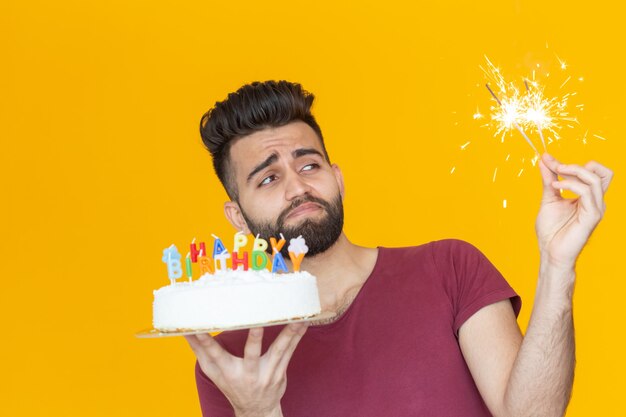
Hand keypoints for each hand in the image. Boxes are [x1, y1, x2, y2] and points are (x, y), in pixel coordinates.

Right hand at [184, 323, 308, 416]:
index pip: (214, 354)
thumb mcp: (213, 372)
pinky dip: (297, 336)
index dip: (206, 341)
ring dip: (287, 333)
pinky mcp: (280, 371)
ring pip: (278, 349)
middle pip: (251, 353)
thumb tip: (186, 330)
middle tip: (257, 323)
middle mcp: (247, 373)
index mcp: (227, 371)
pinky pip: (290, 351)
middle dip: (254, 338)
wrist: (256, 409)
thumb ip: (200, 350)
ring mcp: (266, 373)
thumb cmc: (231, 385)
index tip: (199, 327)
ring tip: (295, 317)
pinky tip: (303, 322)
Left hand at [536, 153, 612, 269]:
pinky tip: (555, 187)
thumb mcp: (548, 198)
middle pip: (603, 172)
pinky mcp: (592, 216)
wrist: (550, 252)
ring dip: (572, 172)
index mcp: (588, 197)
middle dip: (577, 165)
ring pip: (595, 179)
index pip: (592, 172)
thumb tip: (545, 159)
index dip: (570, 163)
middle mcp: (596, 201)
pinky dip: (570, 184)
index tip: (547, 160)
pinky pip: (587, 192)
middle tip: (556, 168)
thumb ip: (549, 179)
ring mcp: (596, 208)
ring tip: (554, 179)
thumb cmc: (551, 230)